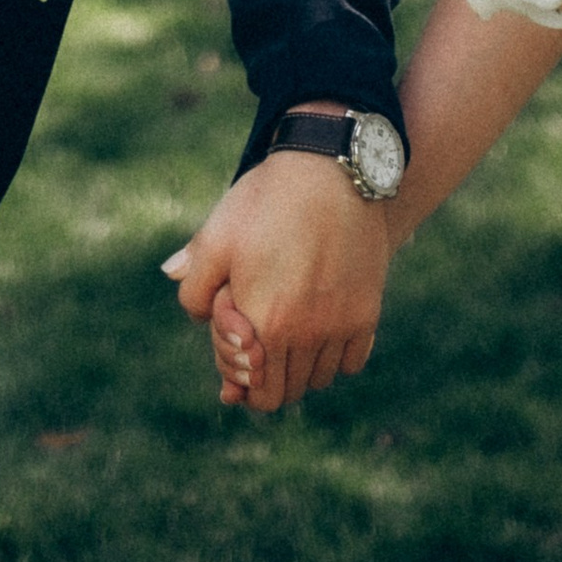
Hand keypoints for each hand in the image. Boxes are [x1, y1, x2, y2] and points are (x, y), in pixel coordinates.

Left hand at [164, 149, 391, 413]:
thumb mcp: (216, 236)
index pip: (258, 394)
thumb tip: (196, 321)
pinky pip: (351, 362)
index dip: (241, 379)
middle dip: (268, 376)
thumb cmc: (266, 200)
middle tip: (259, 338)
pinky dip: (333, 356)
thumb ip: (194, 287)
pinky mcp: (367, 311)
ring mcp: (340, 325)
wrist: (330, 167)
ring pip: (320, 379)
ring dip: (300, 367)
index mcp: (264, 324)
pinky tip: (318, 327)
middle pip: (288, 393)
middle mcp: (306, 335)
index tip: (238, 343)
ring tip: (287, 329)